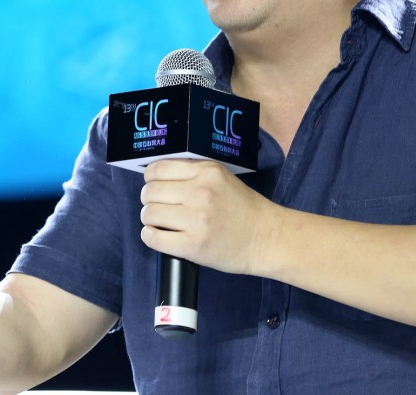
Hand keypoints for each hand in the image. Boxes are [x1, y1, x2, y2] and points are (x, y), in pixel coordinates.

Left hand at [139, 159, 272, 275]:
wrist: (266, 238)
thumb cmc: (243, 208)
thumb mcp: (221, 178)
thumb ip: (193, 174)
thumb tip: (156, 176)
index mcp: (207, 172)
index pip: (158, 169)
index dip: (150, 179)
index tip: (155, 186)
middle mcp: (200, 192)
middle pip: (150, 192)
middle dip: (149, 200)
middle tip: (158, 207)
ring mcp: (196, 219)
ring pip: (149, 214)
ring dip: (149, 219)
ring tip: (160, 222)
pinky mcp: (193, 245)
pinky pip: (154, 238)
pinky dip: (150, 236)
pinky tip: (157, 235)